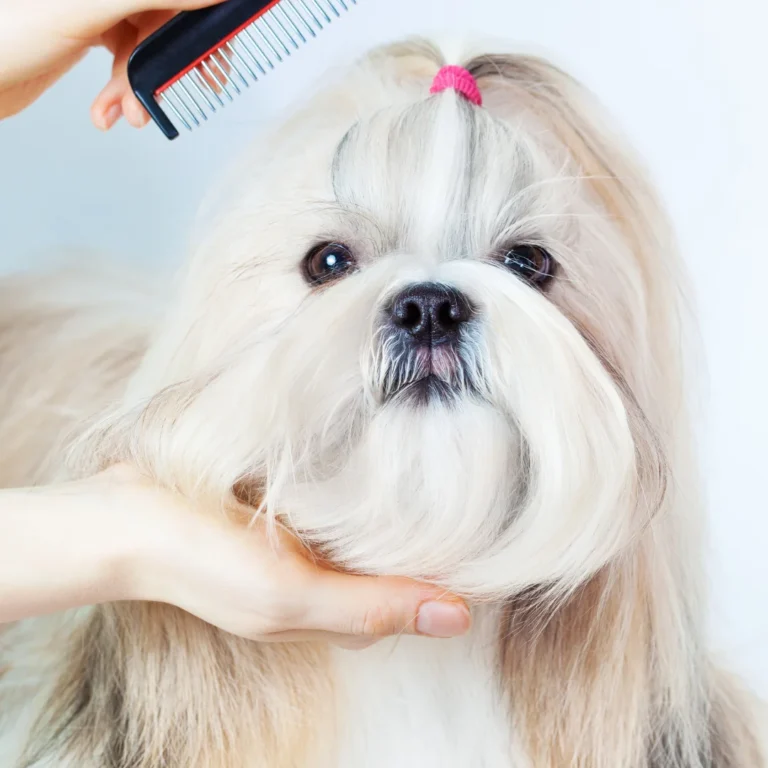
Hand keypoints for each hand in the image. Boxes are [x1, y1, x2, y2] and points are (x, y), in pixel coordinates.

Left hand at [0, 0, 224, 126]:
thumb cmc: (8, 34)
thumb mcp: (89, 10)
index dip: (201, 19)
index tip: (218, 51)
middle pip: (165, 16)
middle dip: (170, 63)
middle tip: (185, 93)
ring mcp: (98, 6)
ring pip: (147, 44)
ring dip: (141, 88)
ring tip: (128, 116)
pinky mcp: (90, 33)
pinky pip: (126, 60)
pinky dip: (122, 93)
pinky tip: (107, 114)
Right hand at [0, 465, 470, 647]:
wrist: (130, 514)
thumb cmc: (206, 566)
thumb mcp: (292, 595)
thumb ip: (371, 606)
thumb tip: (460, 617)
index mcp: (337, 607)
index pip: (417, 595)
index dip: (460, 568)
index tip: (501, 527)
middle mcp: (331, 573)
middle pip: (401, 555)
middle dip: (442, 523)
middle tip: (483, 470)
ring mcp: (312, 536)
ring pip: (377, 520)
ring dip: (408, 493)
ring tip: (449, 444)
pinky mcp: (294, 504)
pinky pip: (346, 490)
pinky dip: (367, 474)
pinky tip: (386, 437)